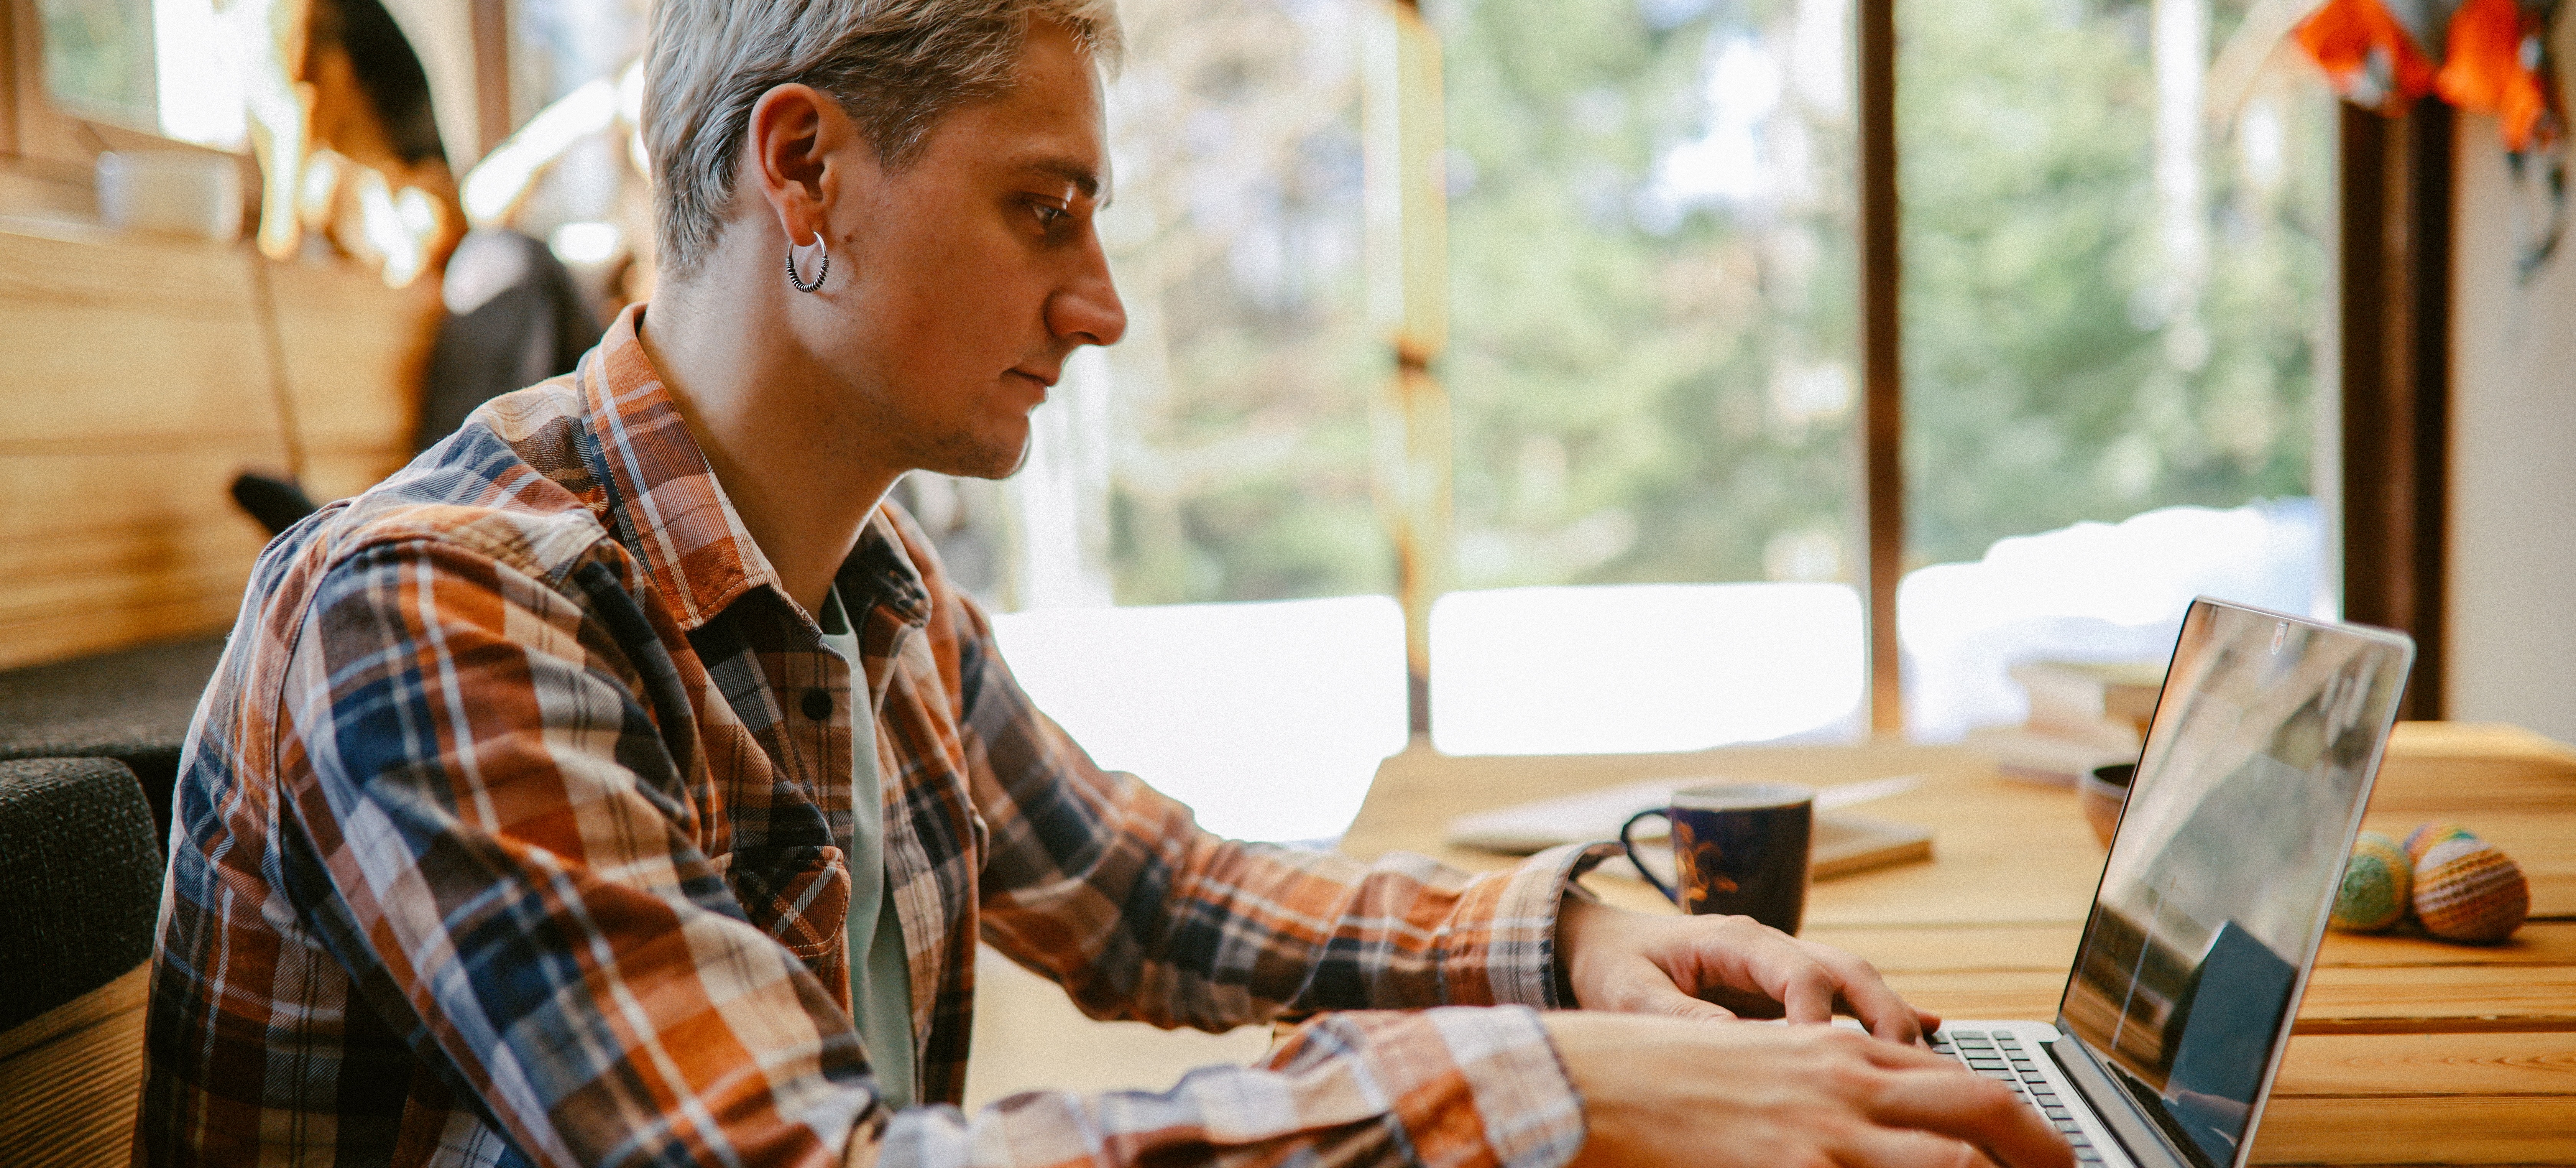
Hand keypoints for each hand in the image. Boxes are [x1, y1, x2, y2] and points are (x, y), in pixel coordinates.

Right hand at [1544, 1011, 2073, 1167]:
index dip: (2027, 1128)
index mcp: (1840, 1054)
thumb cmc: (1669, 1079)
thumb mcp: (1768, 1064)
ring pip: (1954, 1159)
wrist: (1588, 1083)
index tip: (2050, 1158)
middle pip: (1986, 1111)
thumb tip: (1899, 1109)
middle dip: (2045, 1152)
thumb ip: (1837, 1084)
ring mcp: (1823, 1135)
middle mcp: (1845, 1086)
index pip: (1967, 1083)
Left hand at [1557, 898, 1937, 1042]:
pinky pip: (1848, 999)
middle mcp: (1771, 947)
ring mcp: (1785, 965)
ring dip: (1893, 1020)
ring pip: (1858, 984)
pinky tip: (1932, 1035)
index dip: (1818, 1015)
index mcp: (1735, 940)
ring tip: (1927, 1065)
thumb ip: (1681, 1018)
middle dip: (1885, 1013)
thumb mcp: (1631, 994)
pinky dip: (1887, 1017)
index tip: (1825, 1059)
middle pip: (1849, 970)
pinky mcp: (1788, 989)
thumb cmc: (1614, 965)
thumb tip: (1739, 1050)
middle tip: (1909, 1064)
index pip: (1799, 971)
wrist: (1602, 943)